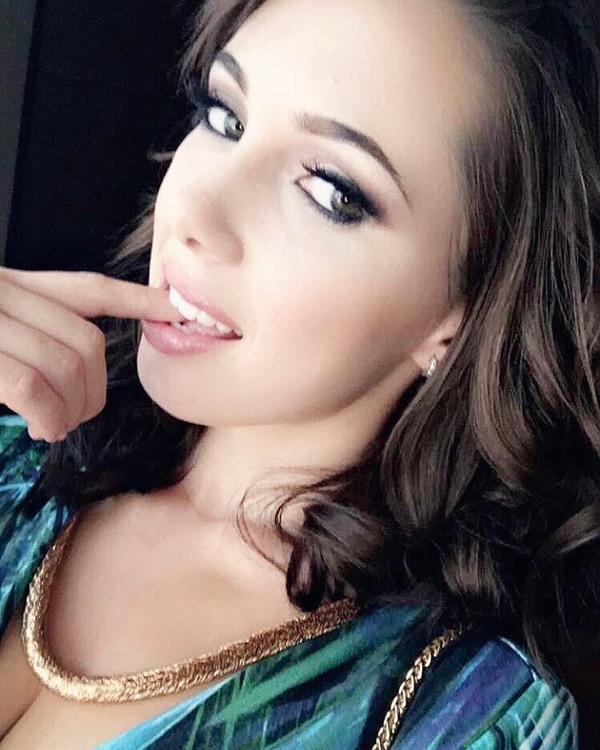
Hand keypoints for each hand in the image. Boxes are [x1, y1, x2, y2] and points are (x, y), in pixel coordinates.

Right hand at [0, 267, 179, 442]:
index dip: (138, 301)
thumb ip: (33, 339)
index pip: (90, 289)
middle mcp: (4, 292)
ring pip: (66, 366)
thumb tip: (74, 385)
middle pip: (88, 340)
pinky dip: (47, 415)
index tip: (174, 310)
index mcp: (13, 286)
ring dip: (70, 409)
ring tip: (53, 427)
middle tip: (74, 418)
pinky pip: (32, 388)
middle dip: (93, 390)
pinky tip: (41, 429)